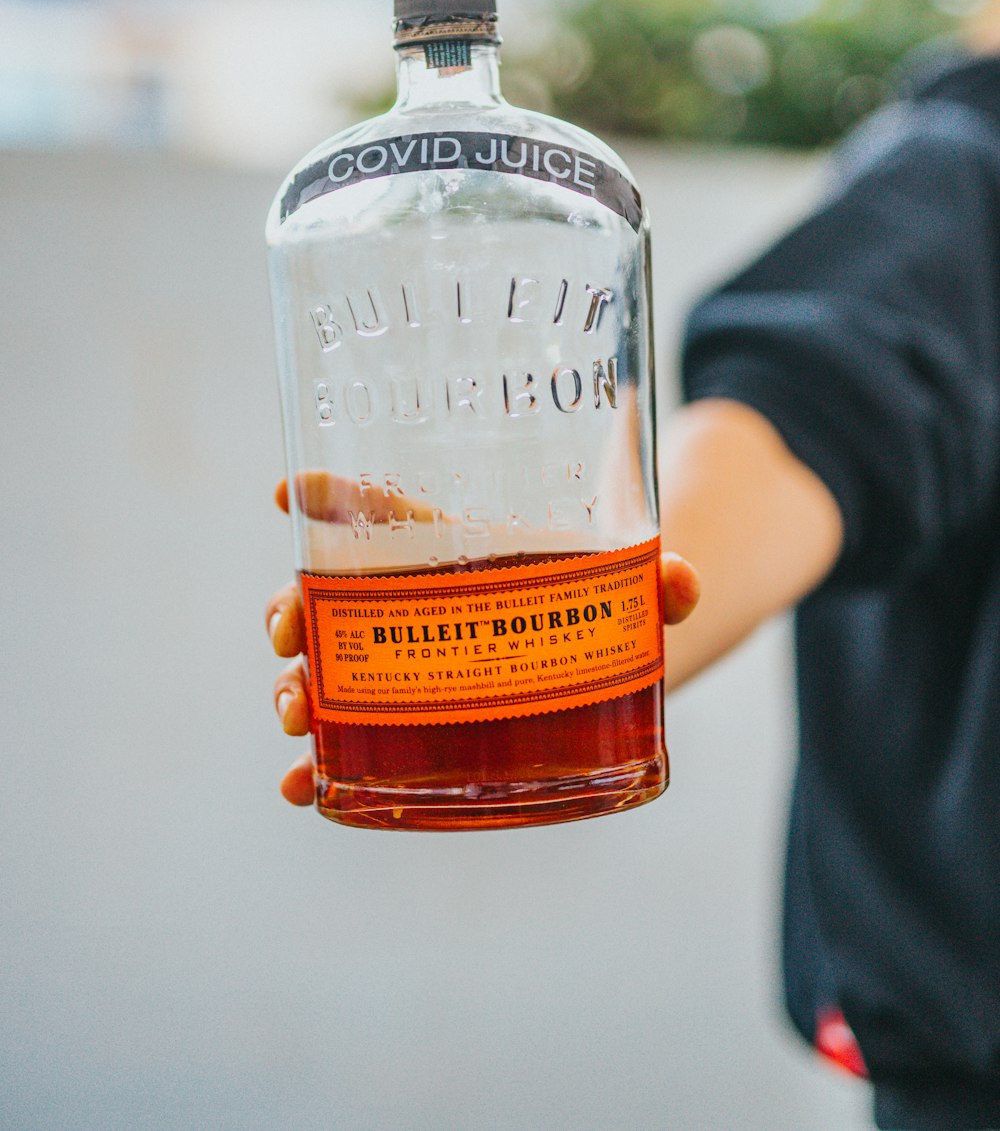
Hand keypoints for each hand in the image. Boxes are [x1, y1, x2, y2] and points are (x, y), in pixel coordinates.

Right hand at [267, 474, 700, 807]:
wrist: (618, 660)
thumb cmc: (605, 600)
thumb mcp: (630, 584)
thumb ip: (660, 581)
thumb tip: (682, 583)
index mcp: (449, 549)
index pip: (378, 510)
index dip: (327, 495)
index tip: (286, 493)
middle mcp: (410, 605)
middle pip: (329, 598)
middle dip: (292, 612)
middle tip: (288, 633)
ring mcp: (405, 670)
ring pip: (327, 670)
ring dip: (297, 689)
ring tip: (294, 715)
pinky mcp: (416, 733)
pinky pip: (352, 747)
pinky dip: (319, 769)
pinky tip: (300, 788)